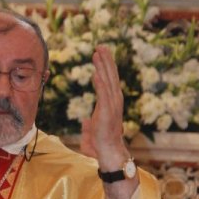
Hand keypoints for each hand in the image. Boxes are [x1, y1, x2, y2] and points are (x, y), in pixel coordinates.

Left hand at [88, 46, 127, 161]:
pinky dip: (100, 83)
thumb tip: (85, 120)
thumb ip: (88, 125)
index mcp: (111, 103)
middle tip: (101, 46)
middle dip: (106, 60)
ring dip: (103, 66)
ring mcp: (112, 105)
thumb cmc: (100, 144)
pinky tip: (96, 72)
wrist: (109, 153)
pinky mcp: (107, 112)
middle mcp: (114, 101)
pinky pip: (103, 94)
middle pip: (110, 76)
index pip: (109, 80)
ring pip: (108, 81)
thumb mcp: (92, 131)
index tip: (100, 53)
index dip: (105, 66)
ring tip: (98, 53)